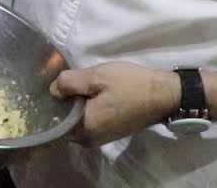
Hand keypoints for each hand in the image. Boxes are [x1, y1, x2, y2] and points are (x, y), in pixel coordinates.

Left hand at [50, 62, 179, 145]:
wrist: (164, 95)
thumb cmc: (130, 85)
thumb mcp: (97, 77)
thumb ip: (70, 83)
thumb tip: (53, 90)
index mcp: (85, 129)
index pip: (55, 121)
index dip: (52, 102)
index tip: (56, 86)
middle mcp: (90, 139)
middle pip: (64, 122)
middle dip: (64, 104)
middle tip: (68, 82)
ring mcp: (100, 138)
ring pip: (77, 121)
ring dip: (76, 105)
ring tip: (80, 86)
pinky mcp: (109, 132)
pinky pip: (88, 121)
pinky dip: (86, 109)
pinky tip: (91, 94)